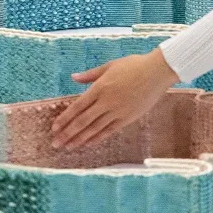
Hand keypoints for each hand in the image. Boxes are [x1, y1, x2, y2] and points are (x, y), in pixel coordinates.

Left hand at [51, 47, 179, 148]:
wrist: (158, 71)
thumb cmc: (133, 65)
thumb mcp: (109, 66)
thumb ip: (89, 75)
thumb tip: (73, 77)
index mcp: (99, 88)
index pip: (77, 107)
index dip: (65, 119)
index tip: (54, 128)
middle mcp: (106, 102)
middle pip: (83, 121)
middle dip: (67, 133)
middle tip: (55, 143)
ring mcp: (118, 112)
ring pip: (94, 129)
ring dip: (80, 139)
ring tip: (68, 147)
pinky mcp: (128, 118)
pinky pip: (109, 130)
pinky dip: (97, 138)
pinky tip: (88, 143)